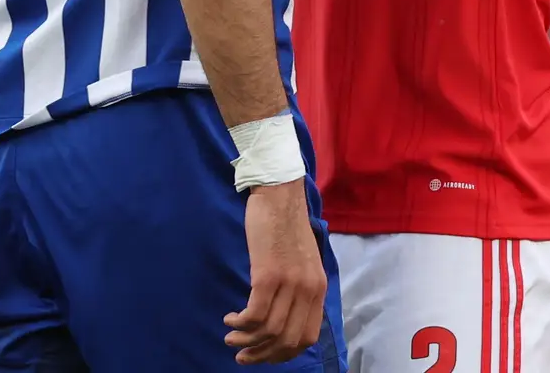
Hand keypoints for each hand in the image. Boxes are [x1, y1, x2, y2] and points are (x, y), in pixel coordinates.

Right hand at [224, 179, 327, 363]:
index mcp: (318, 288)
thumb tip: (285, 317)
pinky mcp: (267, 274)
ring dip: (246, 341)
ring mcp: (289, 283)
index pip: (307, 337)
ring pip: (268, 330)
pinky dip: (240, 323)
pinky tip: (230, 318)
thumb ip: (299, 288)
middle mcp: (308, 289)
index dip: (285, 353)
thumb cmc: (286, 225)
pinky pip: (254, 314)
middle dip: (263, 355)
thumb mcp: (303, 261)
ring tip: (231, 338)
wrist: (279, 194)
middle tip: (242, 357)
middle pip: (287, 340)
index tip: (265, 354)